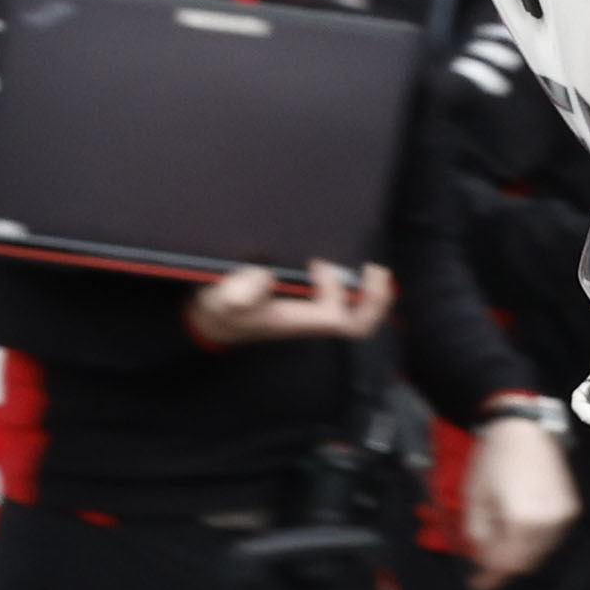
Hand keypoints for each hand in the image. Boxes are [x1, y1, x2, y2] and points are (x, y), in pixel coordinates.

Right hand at [189, 260, 392, 349]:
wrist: (212, 321)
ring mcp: (312, 317)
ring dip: (371, 295)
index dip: (336, 291)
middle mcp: (310, 322)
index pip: (335, 317)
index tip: (317, 263)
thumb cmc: (220, 309)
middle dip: (375, 302)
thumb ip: (238, 292)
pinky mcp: (309, 308)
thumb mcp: (222, 299)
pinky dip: (357, 290)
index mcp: (295, 322)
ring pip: (356, 318)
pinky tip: (352, 268)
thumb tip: (264, 278)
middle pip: (357, 326)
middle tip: (376, 271)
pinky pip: (345, 306)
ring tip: (373, 269)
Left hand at [459, 415, 581, 585]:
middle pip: (525, 562)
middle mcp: (549, 523)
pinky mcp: (571, 510)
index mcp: (522, 521)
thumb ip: (479, 536)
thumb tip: (484, 561)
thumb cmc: (493, 460)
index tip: (477, 587)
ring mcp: (564, 517)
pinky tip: (520, 529)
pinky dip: (535, 541)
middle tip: (484, 566)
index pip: (507, 563)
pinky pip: (552, 538)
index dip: (491, 579)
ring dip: (520, 554)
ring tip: (501, 540)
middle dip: (504, 565)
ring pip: (540, 553)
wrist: (524, 429)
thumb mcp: (475, 499)